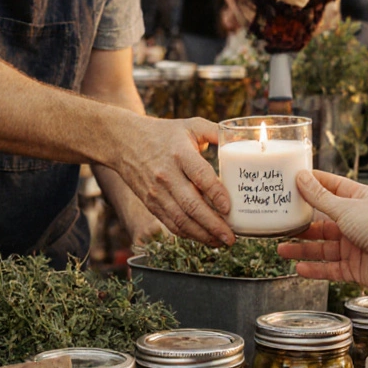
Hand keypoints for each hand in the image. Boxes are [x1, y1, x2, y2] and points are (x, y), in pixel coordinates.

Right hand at [113, 116, 234, 246]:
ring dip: (203, 235)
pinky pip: (171, 224)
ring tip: (222, 242)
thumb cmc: (163, 133)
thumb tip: (244, 142)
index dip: (216, 194)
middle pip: (191, 205)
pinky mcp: (151, 203)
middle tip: (232, 237)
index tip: (229, 208)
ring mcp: (156, 192)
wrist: (123, 142)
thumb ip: (216, 132)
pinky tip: (204, 238)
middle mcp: (167, 175)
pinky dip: (189, 235)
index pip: (200, 176)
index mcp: (180, 154)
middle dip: (213, 225)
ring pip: (181, 220)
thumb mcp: (190, 125)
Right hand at [278, 170, 367, 288]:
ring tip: (282, 250)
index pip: (333, 188)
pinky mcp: (356, 267)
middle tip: (282, 223)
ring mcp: (357, 245)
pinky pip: (331, 268)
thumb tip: (301, 177)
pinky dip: (316, 269)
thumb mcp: (346, 207)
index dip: (313, 185)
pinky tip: (299, 269)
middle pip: (324, 222)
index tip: (292, 181)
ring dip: (303, 249)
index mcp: (361, 200)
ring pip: (324, 248)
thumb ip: (320, 197)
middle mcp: (358, 221)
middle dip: (303, 225)